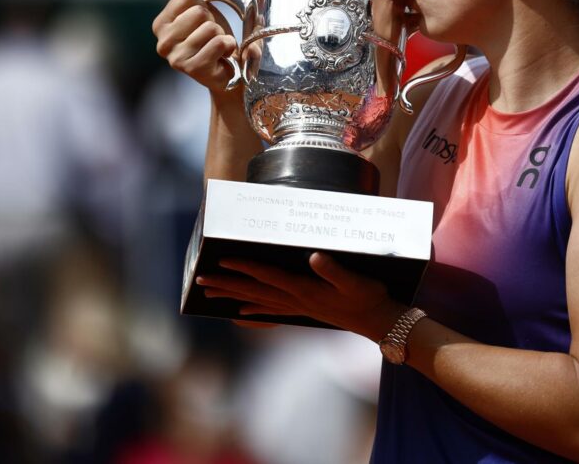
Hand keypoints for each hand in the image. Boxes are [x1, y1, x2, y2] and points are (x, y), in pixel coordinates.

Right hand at [152, 0, 239, 92]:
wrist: (230, 73)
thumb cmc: (213, 40)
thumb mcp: (203, 11)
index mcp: (161, 24)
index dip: (203, 6)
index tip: (203, 23)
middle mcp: (163, 42)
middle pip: (199, 11)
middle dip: (214, 23)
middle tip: (212, 38)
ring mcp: (176, 58)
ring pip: (211, 28)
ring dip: (222, 37)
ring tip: (218, 49)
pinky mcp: (193, 69)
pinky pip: (219, 43)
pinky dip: (228, 47)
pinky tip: (223, 57)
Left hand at [196, 252, 404, 339]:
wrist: (377, 321)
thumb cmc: (368, 297)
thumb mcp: (356, 280)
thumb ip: (334, 269)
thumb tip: (314, 257)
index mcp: (305, 289)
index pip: (268, 276)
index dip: (245, 267)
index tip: (222, 260)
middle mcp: (296, 299)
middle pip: (254, 290)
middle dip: (227, 284)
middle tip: (200, 280)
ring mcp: (298, 307)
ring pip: (257, 300)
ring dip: (233, 296)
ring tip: (210, 293)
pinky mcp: (304, 311)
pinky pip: (270, 311)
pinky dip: (252, 310)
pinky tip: (240, 312)